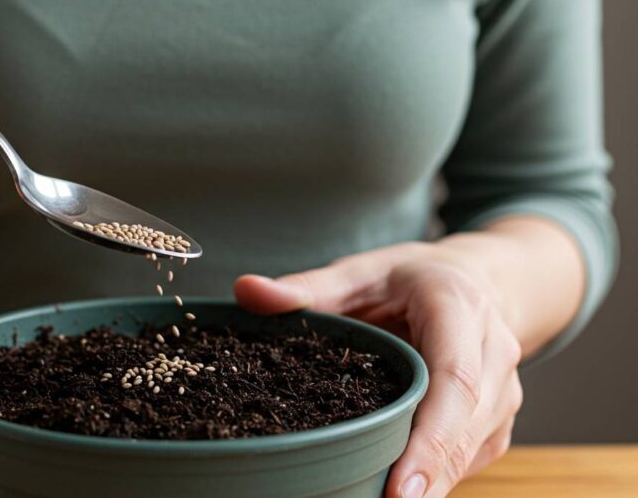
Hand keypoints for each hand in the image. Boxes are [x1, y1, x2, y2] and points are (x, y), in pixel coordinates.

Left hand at [236, 242, 523, 497]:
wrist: (474, 281)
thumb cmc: (408, 278)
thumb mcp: (358, 272)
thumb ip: (306, 287)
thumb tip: (245, 290)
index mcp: (459, 308)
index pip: (455, 379)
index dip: (432, 437)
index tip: (402, 486)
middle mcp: (493, 351)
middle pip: (467, 424)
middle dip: (430, 475)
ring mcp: (503, 390)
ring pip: (473, 448)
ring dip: (433, 483)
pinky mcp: (495, 419)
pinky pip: (471, 457)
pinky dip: (437, 477)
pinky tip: (401, 491)